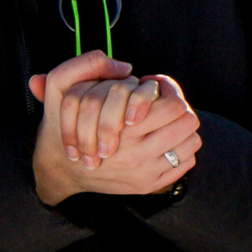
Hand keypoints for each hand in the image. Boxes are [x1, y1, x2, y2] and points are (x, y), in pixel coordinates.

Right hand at [28, 52, 199, 205]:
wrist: (60, 169)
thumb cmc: (62, 125)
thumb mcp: (60, 86)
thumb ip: (88, 65)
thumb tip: (126, 68)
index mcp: (122, 128)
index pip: (174, 106)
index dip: (169, 90)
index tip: (156, 88)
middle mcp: (137, 154)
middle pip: (187, 122)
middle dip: (179, 107)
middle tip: (166, 103)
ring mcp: (145, 172)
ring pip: (191, 142)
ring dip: (182, 129)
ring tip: (168, 122)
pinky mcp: (148, 186)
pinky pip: (184, 164)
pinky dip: (180, 151)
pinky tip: (165, 143)